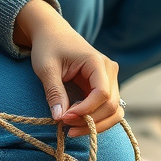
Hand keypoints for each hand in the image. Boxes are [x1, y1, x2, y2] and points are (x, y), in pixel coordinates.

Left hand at [13, 0, 122, 136]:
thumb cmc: (48, 46)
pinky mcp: (104, 86)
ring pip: (114, 111)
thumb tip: (59, 117)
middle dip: (90, 121)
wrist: (52, 32)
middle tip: (66, 126)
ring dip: (96, 124)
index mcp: (97, 62)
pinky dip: (96, 119)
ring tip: (72, 128)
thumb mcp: (46, 67)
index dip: (86, 110)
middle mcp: (109, 70)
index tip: (65, 118)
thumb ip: (54, 91)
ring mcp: (109, 79)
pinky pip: (107, 109)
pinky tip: (77, 121)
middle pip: (111, 105)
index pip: (102, 93)